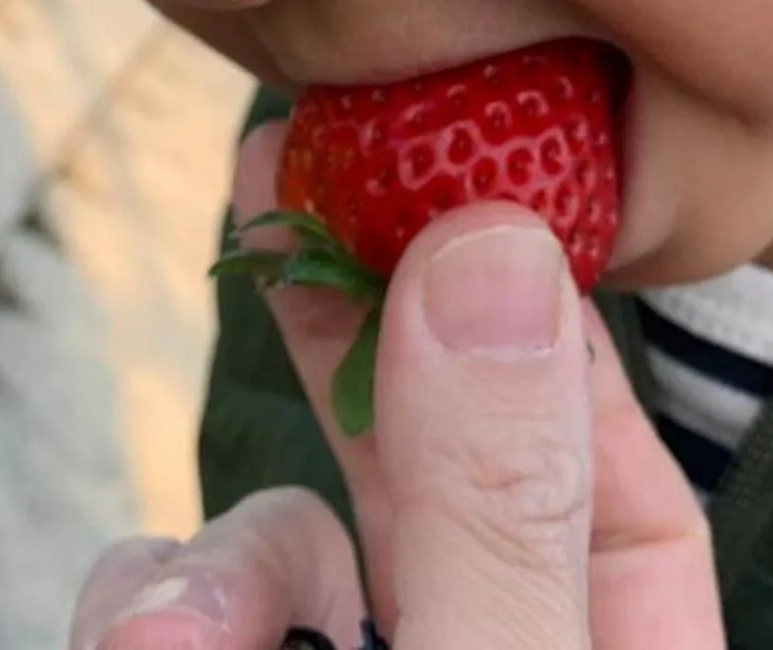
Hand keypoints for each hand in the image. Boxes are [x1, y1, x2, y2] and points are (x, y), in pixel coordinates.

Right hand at [71, 122, 723, 648]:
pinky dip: (140, 614)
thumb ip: (488, 508)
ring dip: (217, 568)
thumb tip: (489, 249)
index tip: (469, 194)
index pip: (632, 507)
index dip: (556, 343)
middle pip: (434, 475)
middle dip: (353, 337)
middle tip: (277, 167)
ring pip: (275, 540)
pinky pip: (162, 607)